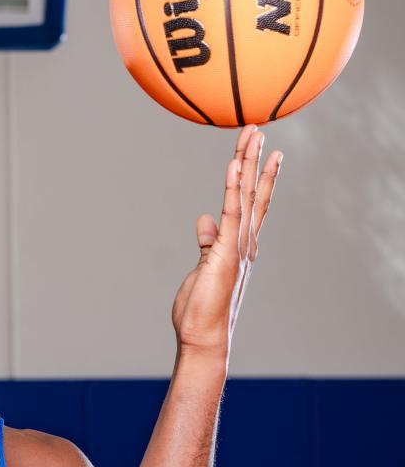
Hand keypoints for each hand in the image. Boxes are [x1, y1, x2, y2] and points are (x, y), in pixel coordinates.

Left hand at [171, 125, 282, 360]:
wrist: (204, 337)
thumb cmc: (201, 310)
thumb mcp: (202, 269)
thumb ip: (207, 244)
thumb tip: (204, 220)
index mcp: (240, 246)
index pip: (251, 203)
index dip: (257, 176)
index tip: (264, 151)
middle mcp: (245, 243)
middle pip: (253, 192)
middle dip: (256, 159)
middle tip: (259, 129)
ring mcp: (238, 246)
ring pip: (245, 196)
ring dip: (248, 162)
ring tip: (253, 133)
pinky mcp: (226, 252)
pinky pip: (231, 213)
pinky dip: (232, 187)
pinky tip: (234, 164)